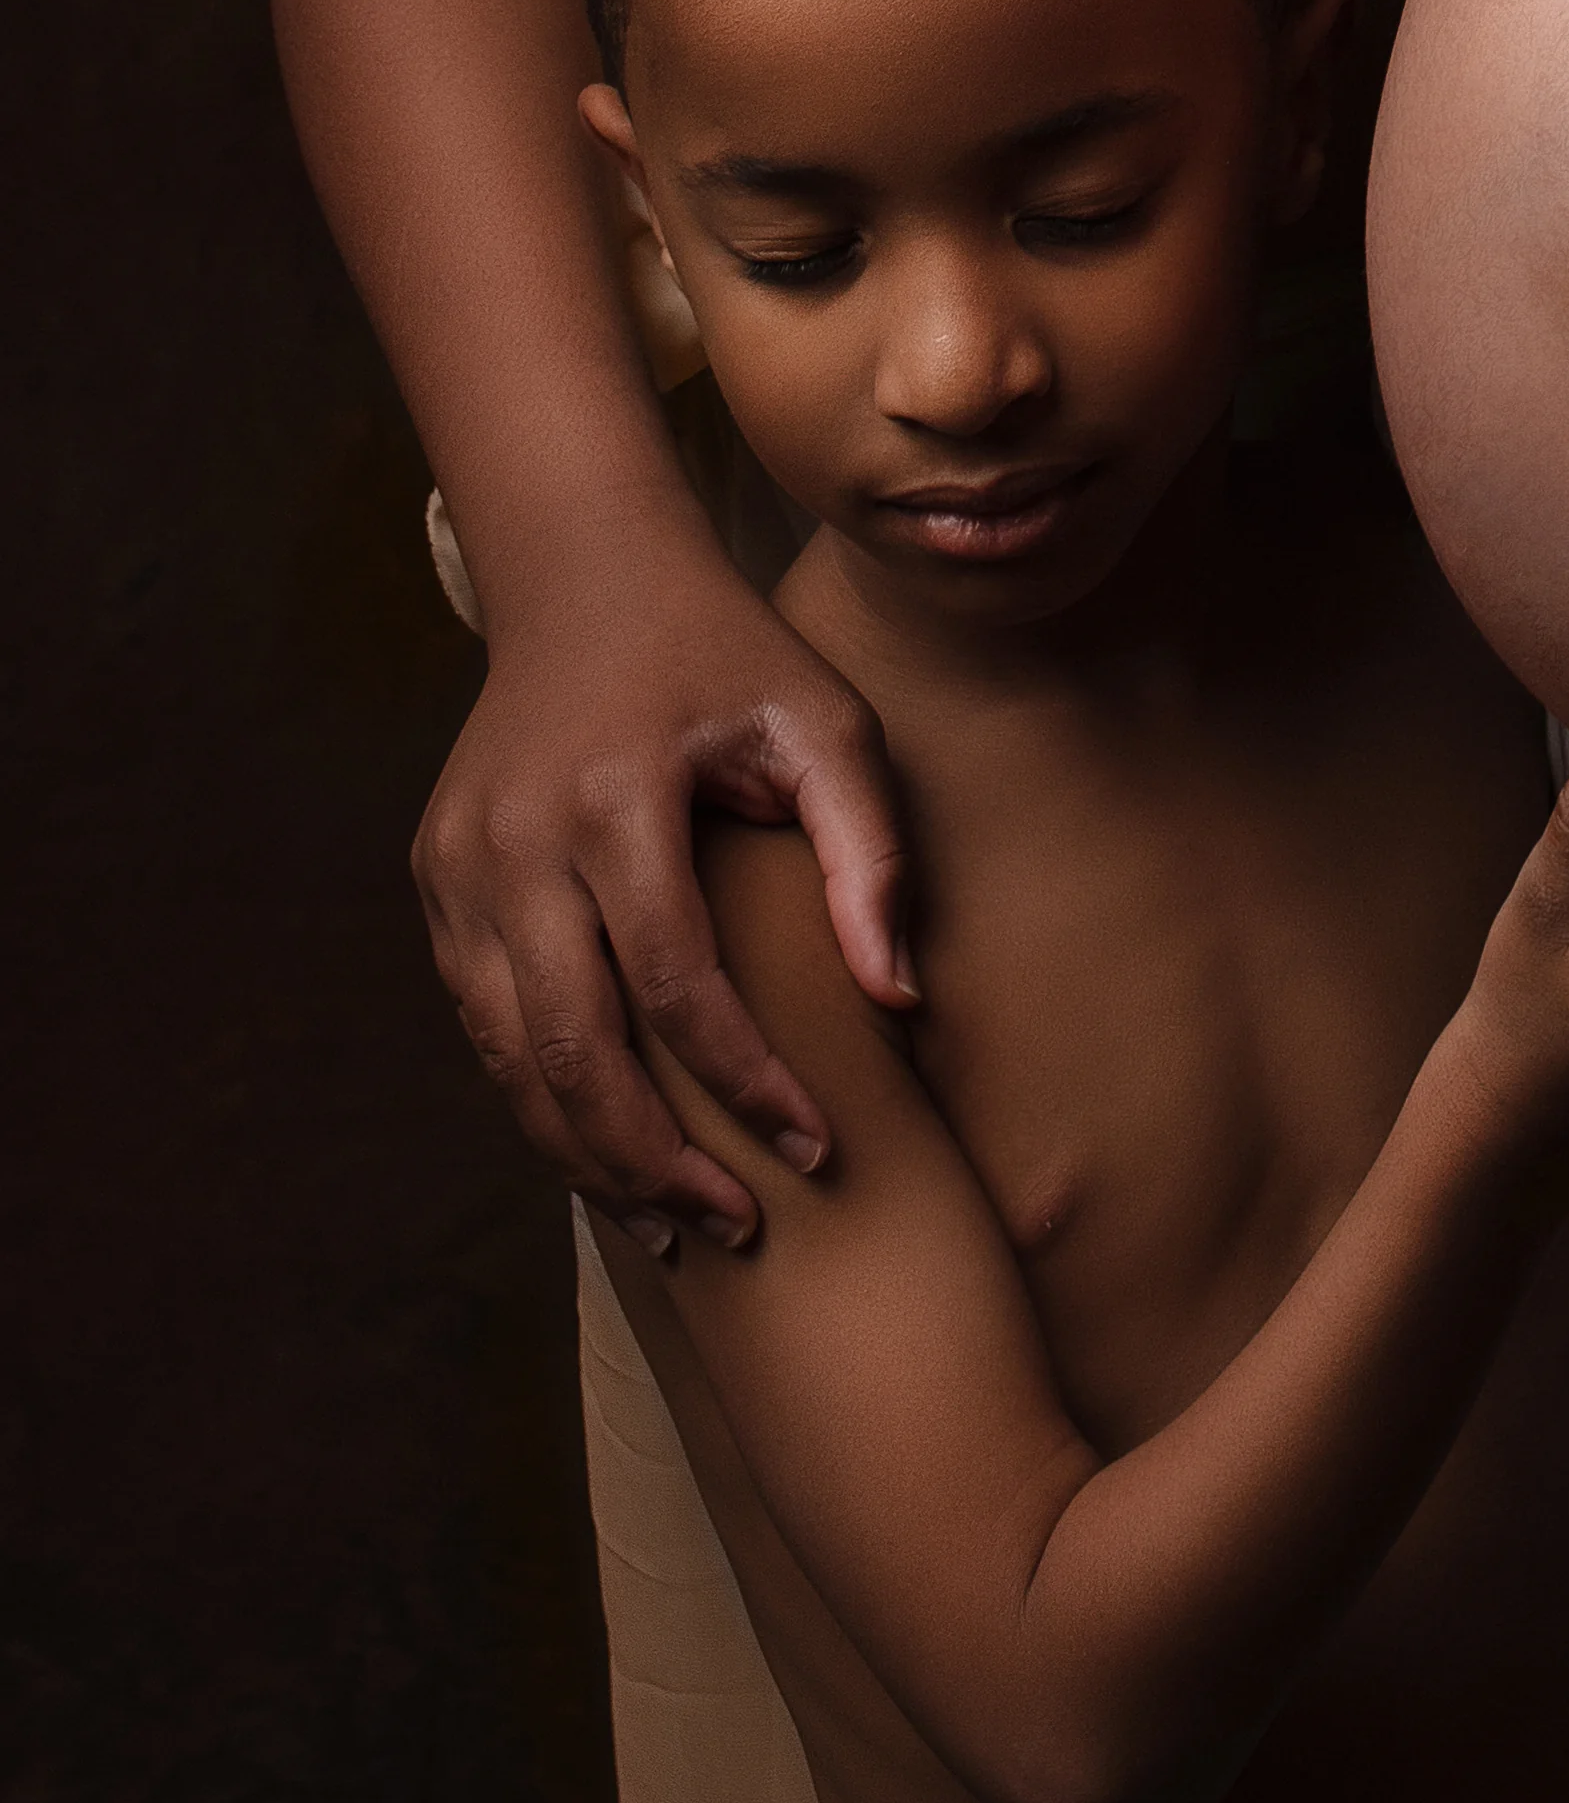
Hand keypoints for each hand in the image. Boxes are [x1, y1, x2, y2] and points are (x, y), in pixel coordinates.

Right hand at [415, 518, 913, 1243]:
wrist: (587, 576)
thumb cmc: (730, 658)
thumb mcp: (826, 723)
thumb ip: (868, 856)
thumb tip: (898, 1001)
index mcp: (612, 795)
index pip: (678, 984)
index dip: (747, 1082)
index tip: (817, 1150)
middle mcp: (514, 839)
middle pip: (573, 1048)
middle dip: (655, 1159)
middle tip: (738, 1226)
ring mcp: (457, 864)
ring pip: (511, 1056)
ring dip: (588, 1153)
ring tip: (674, 1223)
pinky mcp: (435, 879)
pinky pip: (484, 1021)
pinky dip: (542, 1096)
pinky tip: (609, 1148)